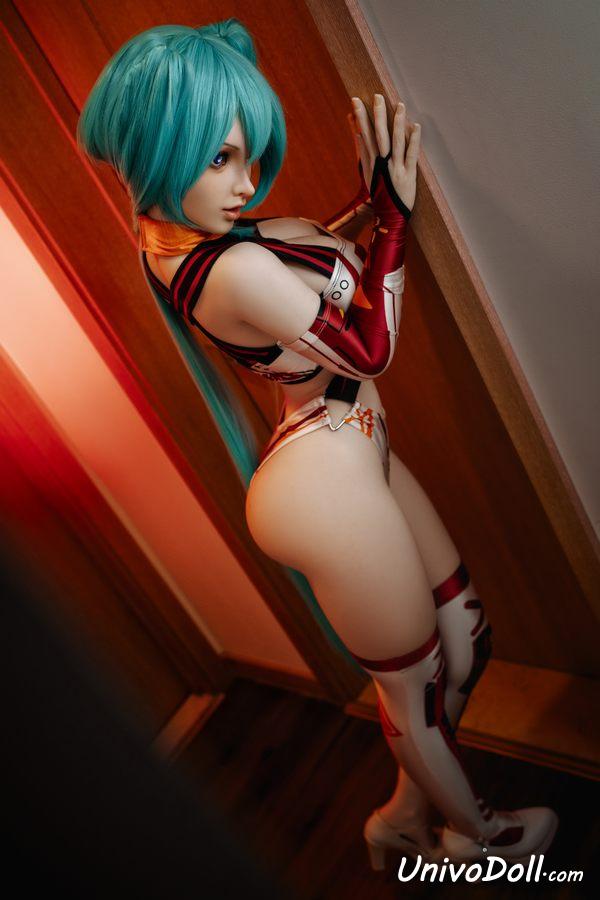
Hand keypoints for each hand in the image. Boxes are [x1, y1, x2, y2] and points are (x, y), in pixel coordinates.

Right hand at [349, 93, 420, 211]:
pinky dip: (413, 140)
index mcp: (372, 162)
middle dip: (378, 116)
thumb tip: (358, 133)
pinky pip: (411, 155)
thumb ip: (364, 152)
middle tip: (377, 97)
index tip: (356, 101)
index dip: (360, 118)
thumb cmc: (380, 193)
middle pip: (379, 136)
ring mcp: (395, 169)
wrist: (389, 217)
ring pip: (396, 143)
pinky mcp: (408, 175)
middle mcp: (383, 163)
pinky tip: (416, 126)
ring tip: (399, 105)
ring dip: (397, 123)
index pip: (365, 135)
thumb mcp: (369, 173)